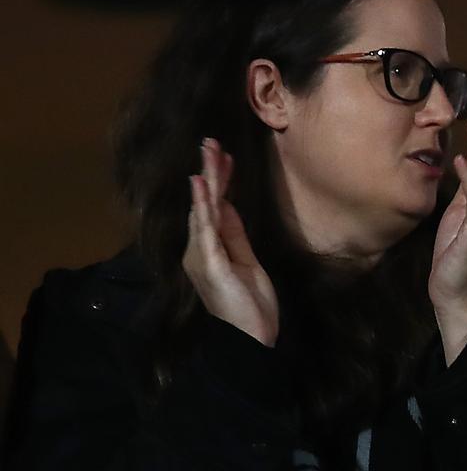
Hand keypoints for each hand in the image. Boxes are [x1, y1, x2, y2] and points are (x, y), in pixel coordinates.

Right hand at [183, 138, 279, 346]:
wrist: (250, 340)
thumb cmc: (249, 306)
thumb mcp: (247, 262)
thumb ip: (235, 235)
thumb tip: (228, 205)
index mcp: (211, 249)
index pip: (214, 207)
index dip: (218, 180)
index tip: (223, 155)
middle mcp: (200, 251)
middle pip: (206, 204)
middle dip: (210, 172)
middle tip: (211, 141)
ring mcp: (203, 258)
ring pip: (204, 210)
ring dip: (207, 180)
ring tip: (209, 152)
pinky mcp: (211, 266)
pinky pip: (206, 231)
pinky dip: (203, 206)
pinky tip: (202, 186)